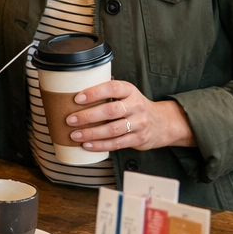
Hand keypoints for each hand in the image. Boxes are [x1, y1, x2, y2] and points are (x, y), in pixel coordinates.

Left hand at [63, 79, 195, 152]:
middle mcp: (136, 106)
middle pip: (110, 111)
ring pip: (112, 130)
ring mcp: (139, 123)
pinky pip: (117, 144)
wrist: (162, 123)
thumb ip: (108, 91)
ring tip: (75, 135)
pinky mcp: (138, 139)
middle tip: (70, 120)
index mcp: (130, 91)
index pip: (112, 88)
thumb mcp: (127, 93)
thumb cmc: (135, 106)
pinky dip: (100, 145)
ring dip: (91, 133)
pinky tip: (87, 145)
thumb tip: (78, 87)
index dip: (94, 93)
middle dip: (88, 116)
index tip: (77, 98)